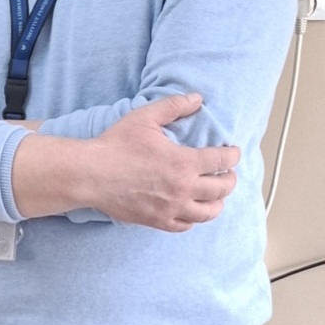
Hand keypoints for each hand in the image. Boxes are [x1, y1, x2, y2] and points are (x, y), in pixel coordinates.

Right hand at [82, 94, 238, 230]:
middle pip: (222, 189)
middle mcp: (182, 189)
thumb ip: (174, 106)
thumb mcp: (145, 118)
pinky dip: (194, 219)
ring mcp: (171, 208)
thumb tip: (196, 99)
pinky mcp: (157, 221)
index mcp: (183, 163)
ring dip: (218, 203)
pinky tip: (192, 211)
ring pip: (209, 212)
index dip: (233, 155)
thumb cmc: (116, 146)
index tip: (232, 152)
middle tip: (228, 174)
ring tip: (216, 196)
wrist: (91, 175)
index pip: (222, 161)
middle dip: (230, 180)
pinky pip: (185, 226)